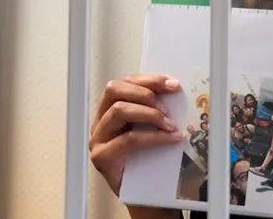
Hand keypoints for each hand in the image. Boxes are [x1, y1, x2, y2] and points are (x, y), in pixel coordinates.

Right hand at [89, 73, 184, 195]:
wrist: (142, 192)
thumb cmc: (145, 159)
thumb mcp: (149, 127)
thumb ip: (153, 109)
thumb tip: (174, 91)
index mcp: (109, 110)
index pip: (124, 83)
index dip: (148, 79)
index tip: (172, 84)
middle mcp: (100, 121)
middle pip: (114, 90)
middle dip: (145, 92)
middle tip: (167, 106)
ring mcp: (98, 139)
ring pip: (119, 110)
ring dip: (150, 114)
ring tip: (169, 124)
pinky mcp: (103, 156)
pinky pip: (129, 139)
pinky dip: (154, 136)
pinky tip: (171, 138)